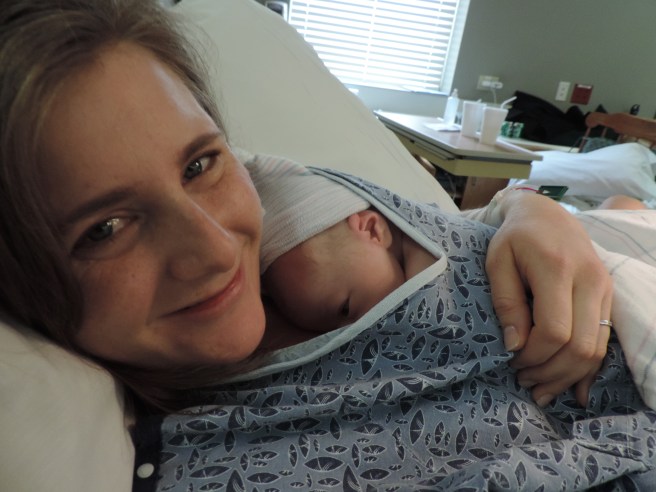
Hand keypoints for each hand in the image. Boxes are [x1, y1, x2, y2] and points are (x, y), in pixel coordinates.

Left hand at [485, 192, 612, 406]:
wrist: (547, 214)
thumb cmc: (515, 238)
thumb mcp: (498, 263)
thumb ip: (506, 303)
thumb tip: (514, 346)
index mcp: (558, 269)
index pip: (555, 330)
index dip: (533, 355)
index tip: (511, 360)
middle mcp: (590, 281)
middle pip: (580, 347)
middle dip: (550, 372)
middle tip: (522, 379)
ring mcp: (605, 290)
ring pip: (596, 350)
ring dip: (567, 376)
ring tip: (539, 388)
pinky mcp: (609, 298)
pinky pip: (605, 343)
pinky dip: (587, 370)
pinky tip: (572, 390)